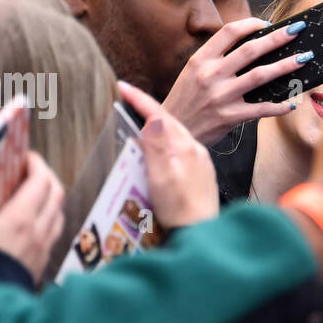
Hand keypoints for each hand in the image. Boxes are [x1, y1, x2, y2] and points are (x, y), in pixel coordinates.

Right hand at [0, 154, 63, 282]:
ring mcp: (43, 248)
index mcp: (19, 220)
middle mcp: (38, 232)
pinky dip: (49, 217)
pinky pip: (54, 231)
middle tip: (29, 169)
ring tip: (31, 192)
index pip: (41, 181)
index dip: (36, 164)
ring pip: (59, 213)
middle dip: (46, 176)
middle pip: (56, 193)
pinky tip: (31, 220)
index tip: (26, 156)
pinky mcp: (42, 261)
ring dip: (50, 197)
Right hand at [121, 80, 218, 227]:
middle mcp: (196, 151)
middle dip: (147, 112)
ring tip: (138, 128)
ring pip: (175, 138)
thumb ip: (156, 147)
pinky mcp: (200, 176)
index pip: (160, 116)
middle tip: (126, 102)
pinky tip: (159, 156)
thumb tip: (152, 118)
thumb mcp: (161, 178)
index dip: (139, 100)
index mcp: (185, 147)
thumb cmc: (180, 211)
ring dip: (157, 131)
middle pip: (169, 124)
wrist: (201, 235)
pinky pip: (181, 153)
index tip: (121, 86)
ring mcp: (200, 164)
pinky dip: (166, 148)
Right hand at [163, 17, 304, 144]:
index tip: (268, 23)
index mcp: (201, 59)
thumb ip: (217, 60)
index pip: (229, 33)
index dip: (251, 24)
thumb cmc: (186, 100)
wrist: (172, 130)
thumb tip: (252, 49)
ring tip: (304, 58)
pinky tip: (291, 103)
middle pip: (251, 50)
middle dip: (278, 37)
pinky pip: (261, 109)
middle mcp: (211, 74)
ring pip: (260, 75)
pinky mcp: (230, 116)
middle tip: (298, 29)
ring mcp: (221, 96)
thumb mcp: (193, 73)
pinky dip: (279, 106)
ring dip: (286, 65)